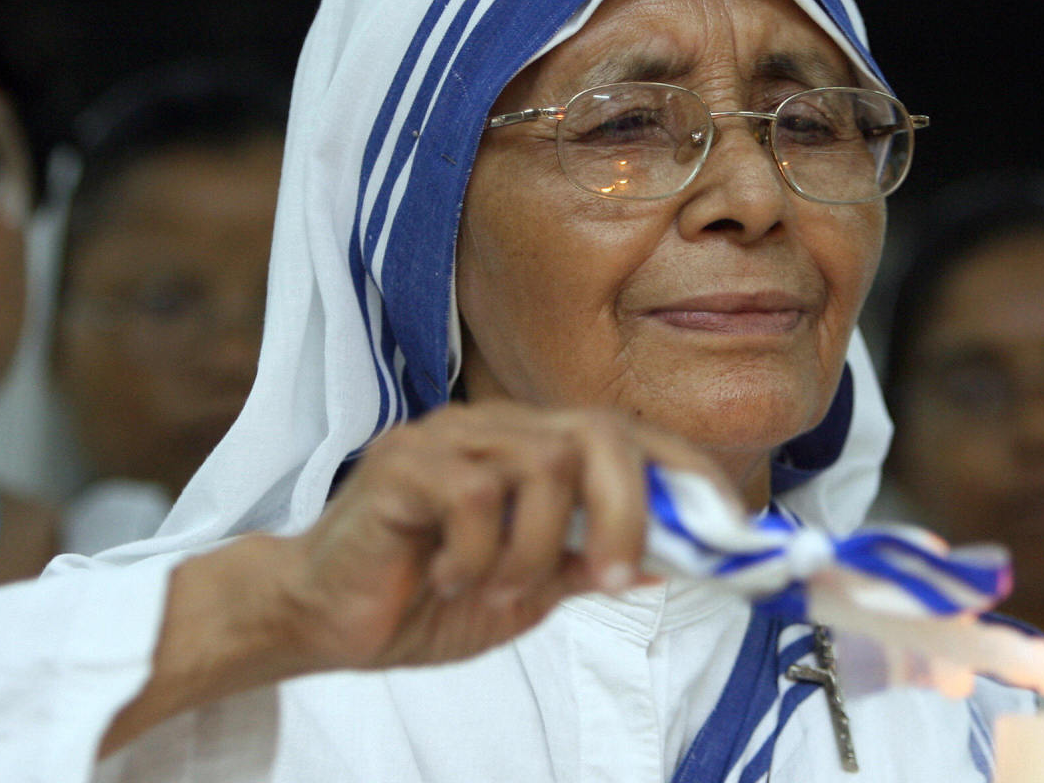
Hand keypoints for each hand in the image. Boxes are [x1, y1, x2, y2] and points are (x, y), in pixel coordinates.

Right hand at [276, 402, 737, 670]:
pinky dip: (479, 556)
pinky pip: (474, 497)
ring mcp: (447, 440)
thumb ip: (590, 564)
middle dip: (625, 513)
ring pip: (542, 467)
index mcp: (534, 449)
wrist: (317, 616)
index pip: (632, 435)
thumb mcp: (529, 590)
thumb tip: (673, 561)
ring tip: (497, 590)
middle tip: (611, 580)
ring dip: (535, 549)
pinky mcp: (400, 467)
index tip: (726, 529)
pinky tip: (449, 579)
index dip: (687, 474)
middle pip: (597, 434)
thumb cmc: (423, 596)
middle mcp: (496, 428)